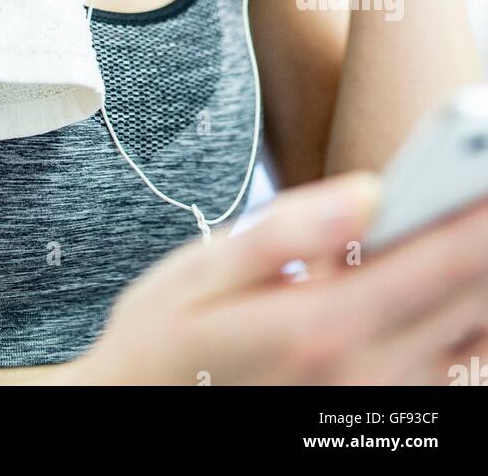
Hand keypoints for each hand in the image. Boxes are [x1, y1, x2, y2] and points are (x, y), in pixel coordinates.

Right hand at [67, 172, 487, 385]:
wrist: (141, 414)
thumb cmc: (166, 338)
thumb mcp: (204, 272)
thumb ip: (289, 230)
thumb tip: (371, 190)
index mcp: (322, 326)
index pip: (437, 261)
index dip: (478, 212)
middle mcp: (365, 374)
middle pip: (470, 297)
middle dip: (483, 235)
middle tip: (482, 176)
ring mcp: (379, 405)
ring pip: (474, 337)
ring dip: (478, 280)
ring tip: (468, 224)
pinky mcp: (382, 419)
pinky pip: (454, 369)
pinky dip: (466, 321)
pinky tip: (450, 285)